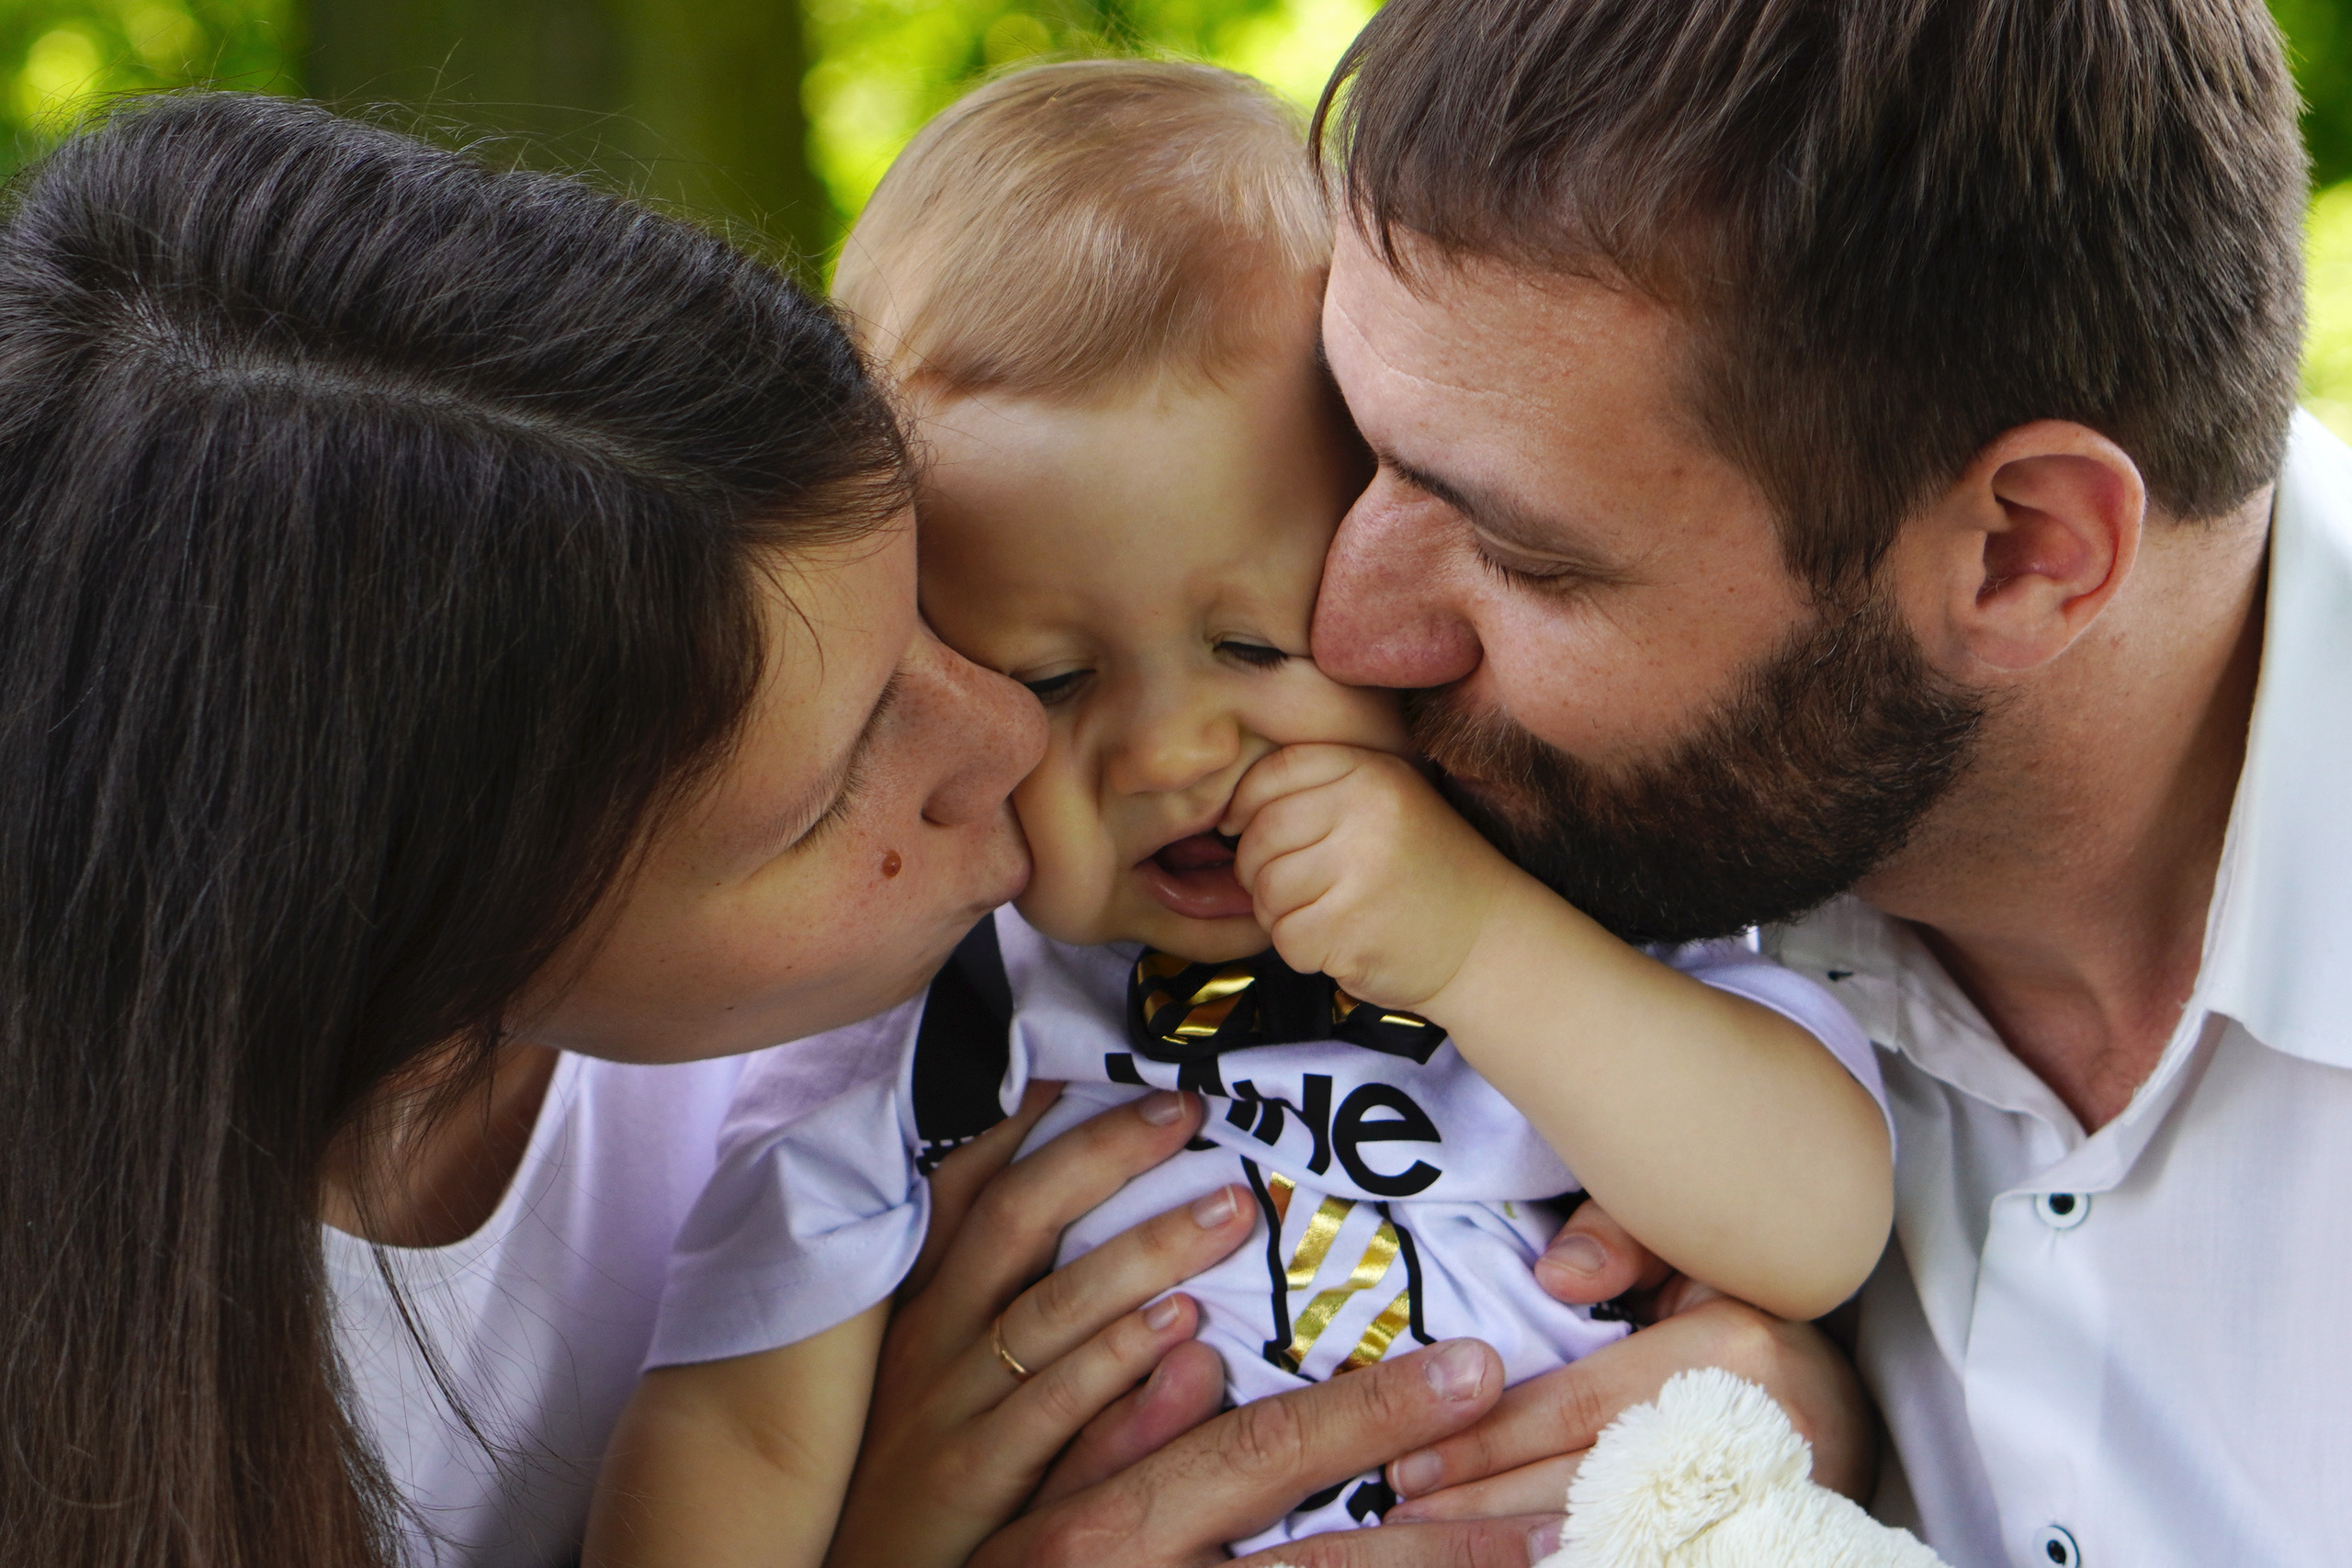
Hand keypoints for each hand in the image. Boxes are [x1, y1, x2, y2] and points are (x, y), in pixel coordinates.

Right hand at [825, 1085, 1255, 1567]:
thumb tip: (1099, 1219)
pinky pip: (1056, 1406)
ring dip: (1145, 1249)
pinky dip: (1119, 1362)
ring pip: (1051, 1305)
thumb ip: (1011, 1302)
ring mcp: (949, 1406)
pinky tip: (1182, 1326)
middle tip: (1185, 1108)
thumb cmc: (922, 1471)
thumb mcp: (946, 1377)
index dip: (1025, 1122)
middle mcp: (931, 1338)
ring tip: (1228, 1207)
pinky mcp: (975, 1476)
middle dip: (1103, 1154)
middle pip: (1016, 1219)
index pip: (968, 1188)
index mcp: (923, 1302)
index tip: (1090, 1065)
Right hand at [972, 1336, 1561, 1567]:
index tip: (1476, 1369)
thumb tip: (1192, 1352)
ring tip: (1543, 1559)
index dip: (1373, 1415)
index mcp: (1104, 1521)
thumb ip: (1092, 1421)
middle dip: (1446, 1540)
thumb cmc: (950, 1561)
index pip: (1264, 1457)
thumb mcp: (1000, 1482)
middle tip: (1555, 1503)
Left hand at [1220, 744, 1535, 1012]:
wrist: (1488, 941)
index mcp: (1372, 772)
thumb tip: (1227, 809)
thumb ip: (1319, 790)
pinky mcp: (1351, 928)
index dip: (1245, 805)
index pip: (1273, 773)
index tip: (1243, 829)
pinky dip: (1302, 949)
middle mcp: (1367, 812)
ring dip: (1280, 914)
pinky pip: (1286, 937)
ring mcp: (1360, 871)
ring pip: (1266, 890)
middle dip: (1257, 869)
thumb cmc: (1421, 873)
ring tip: (1325, 914)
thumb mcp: (1385, 804)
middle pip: (1260, 834)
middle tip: (1295, 887)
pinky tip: (1340, 943)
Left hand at [1380, 1204, 1875, 1525]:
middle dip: (1479, 1505)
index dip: (1485, 1442)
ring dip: (1510, 1549)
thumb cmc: (1746, 1320)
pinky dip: (1577, 1562)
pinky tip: (1512, 1564)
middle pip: (1582, 1484)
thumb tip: (1550, 1277)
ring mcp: (1761, 1502)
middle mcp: (1748, 1432)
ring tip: (1433, 1548)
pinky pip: (1650, 1559)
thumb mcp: (1690, 1255)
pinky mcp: (1759, 1547)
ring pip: (1611, 1538)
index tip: (1409, 1463)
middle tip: (1398, 1518)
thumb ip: (1618, 1242)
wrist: (1851, 1412)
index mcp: (1726, 1351)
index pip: (1575, 1409)